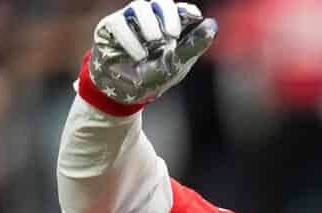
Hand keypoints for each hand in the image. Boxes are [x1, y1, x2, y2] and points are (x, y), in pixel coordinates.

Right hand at [90, 2, 216, 107]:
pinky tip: (138, 56)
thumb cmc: (153, 76)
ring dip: (149, 25)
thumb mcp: (177, 63)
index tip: (195, 15)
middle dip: (168, 14)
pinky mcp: (109, 28)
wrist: (126, 94)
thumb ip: (193, 45)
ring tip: (155, 43)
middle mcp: (148, 19)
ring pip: (138, 7)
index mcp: (167, 26)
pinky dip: (130, 39)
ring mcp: (128, 21)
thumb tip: (212, 24)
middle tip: (173, 34)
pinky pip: (119, 23)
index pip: (178, 10)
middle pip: (159, 3)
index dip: (185, 10)